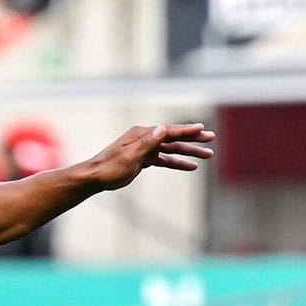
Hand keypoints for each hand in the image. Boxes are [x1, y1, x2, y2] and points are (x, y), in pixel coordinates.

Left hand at [92, 123, 214, 190]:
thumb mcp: (129, 156)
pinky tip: (190, 166)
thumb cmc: (109, 167)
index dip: (186, 130)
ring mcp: (144, 148)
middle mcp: (144, 138)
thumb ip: (147, 143)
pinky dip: (176, 162)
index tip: (202, 128)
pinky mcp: (142, 159)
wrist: (94, 178)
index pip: (168, 131)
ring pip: (170, 149)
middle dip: (192, 138)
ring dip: (188, 152)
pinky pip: (164, 159)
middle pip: (172, 137)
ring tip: (207, 155)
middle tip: (211, 139)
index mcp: (141, 134)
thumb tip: (161, 128)